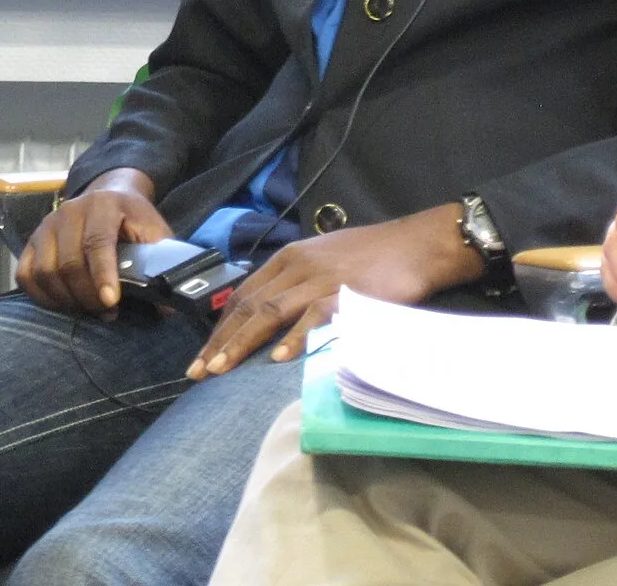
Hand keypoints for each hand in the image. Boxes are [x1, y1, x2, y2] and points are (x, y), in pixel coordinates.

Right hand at [17, 168, 171, 316]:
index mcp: (103, 205)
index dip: (103, 275)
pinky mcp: (31, 241)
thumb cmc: (133, 220)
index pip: (97, 242)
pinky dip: (41, 297)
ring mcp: (46, 226)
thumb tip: (166, 305)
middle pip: (69, 263)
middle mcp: (69, 212)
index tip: (112, 302)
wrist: (109, 195)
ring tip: (89, 309)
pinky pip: (25, 275)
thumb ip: (162, 262)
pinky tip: (64, 304)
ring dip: (66, 300)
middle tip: (107, 312)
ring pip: (44, 272)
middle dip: (88, 296)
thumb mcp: (154, 232)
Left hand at [187, 204, 482, 378]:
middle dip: (220, 341)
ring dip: (243, 343)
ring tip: (222, 370)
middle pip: (248, 306)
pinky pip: (314, 316)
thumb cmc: (373, 256)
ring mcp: (321, 278)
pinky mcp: (347, 292)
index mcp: (289, 259)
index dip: (219, 327)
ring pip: (271, 312)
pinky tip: (277, 358)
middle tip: (198, 373)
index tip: (202, 357)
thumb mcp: (324, 261)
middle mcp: (297, 266)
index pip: (243, 295)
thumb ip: (296, 284)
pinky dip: (294, 337)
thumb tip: (269, 314)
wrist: (418, 244)